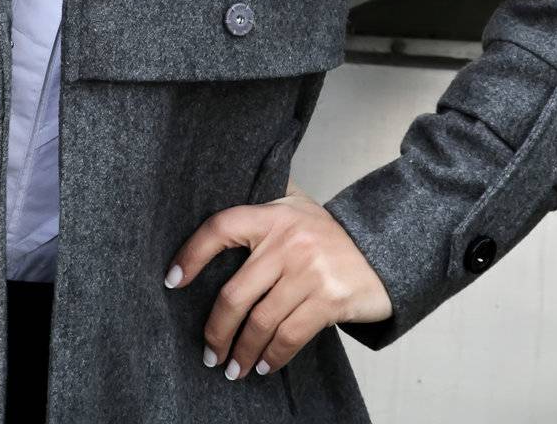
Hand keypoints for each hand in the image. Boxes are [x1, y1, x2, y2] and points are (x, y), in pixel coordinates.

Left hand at [162, 176, 393, 380]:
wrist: (384, 250)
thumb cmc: (331, 234)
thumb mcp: (298, 207)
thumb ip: (265, 202)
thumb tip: (222, 188)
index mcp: (273, 215)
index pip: (221, 227)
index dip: (192, 254)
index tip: (172, 281)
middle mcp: (288, 241)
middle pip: (236, 293)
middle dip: (216, 330)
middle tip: (208, 353)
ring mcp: (309, 271)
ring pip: (261, 322)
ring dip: (242, 352)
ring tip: (233, 368)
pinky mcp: (329, 300)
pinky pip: (290, 336)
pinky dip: (273, 357)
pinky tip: (263, 366)